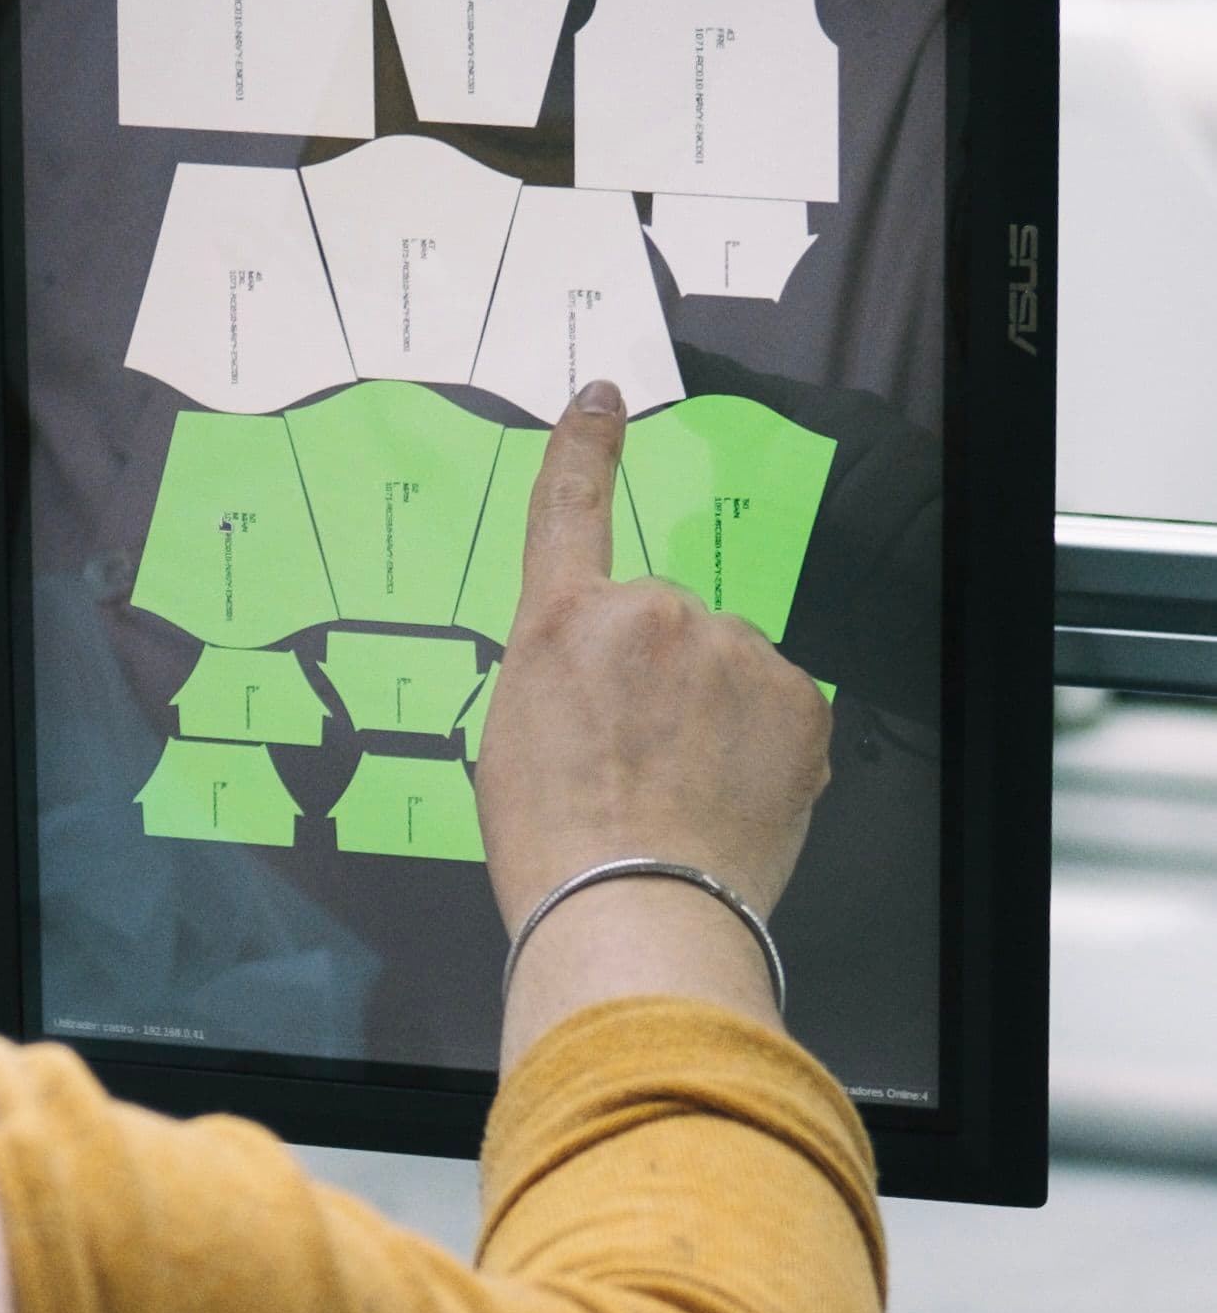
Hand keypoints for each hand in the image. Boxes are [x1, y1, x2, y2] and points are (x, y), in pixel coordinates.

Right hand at [477, 386, 831, 1028]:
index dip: (585, 448)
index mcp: (562, 624)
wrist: (636, 911)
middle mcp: (651, 615)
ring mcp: (732, 652)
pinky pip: (777, 706)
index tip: (603, 400)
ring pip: (726, 667)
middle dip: (660, 677)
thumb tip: (610, 682)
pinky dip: (761, 746)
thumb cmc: (557, 846)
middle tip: (635, 763)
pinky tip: (728, 797)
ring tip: (682, 794)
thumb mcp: (515, 740)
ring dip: (713, 713)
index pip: (570, 509)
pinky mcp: (797, 698)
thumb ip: (564, 676)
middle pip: (663, 625)